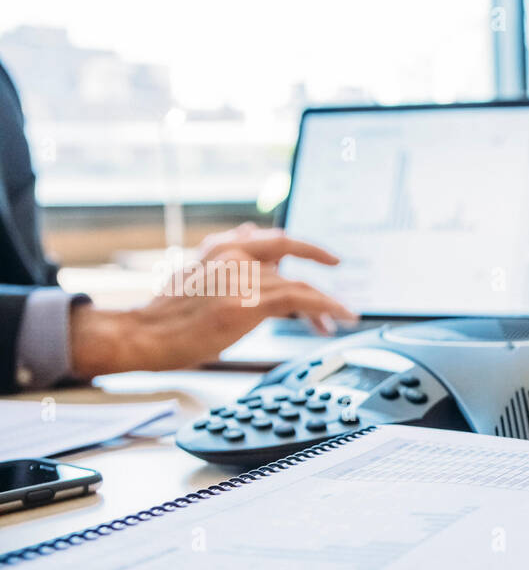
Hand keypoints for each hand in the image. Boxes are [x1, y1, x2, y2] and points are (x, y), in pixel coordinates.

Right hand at [69, 226, 356, 377]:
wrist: (143, 334)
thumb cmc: (166, 315)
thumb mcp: (196, 276)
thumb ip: (226, 260)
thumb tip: (251, 236)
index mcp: (221, 247)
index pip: (271, 239)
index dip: (301, 246)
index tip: (325, 256)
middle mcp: (234, 256)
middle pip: (290, 259)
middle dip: (318, 271)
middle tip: (338, 285)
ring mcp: (242, 279)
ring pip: (299, 284)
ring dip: (324, 304)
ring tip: (338, 320)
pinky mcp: (248, 303)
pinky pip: (302, 299)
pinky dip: (328, 306)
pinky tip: (343, 317)